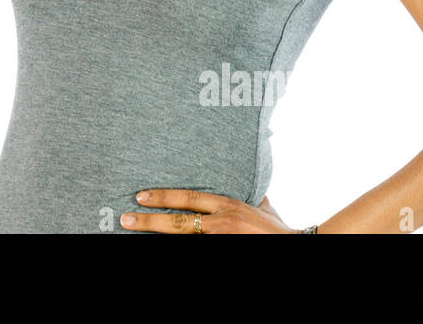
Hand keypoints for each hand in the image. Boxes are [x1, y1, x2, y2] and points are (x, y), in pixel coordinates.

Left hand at [120, 189, 300, 233]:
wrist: (298, 246)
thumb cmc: (277, 229)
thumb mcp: (262, 205)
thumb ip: (249, 193)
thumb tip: (246, 172)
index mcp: (229, 205)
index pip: (189, 199)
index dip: (163, 196)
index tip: (140, 195)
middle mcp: (223, 223)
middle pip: (178, 223)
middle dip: (149, 220)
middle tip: (125, 218)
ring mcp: (222, 240)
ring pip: (183, 239)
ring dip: (157, 235)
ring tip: (133, 230)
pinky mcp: (224, 250)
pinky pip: (196, 249)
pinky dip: (179, 246)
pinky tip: (159, 246)